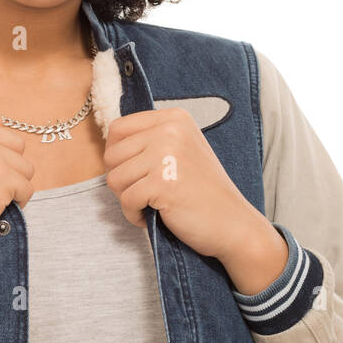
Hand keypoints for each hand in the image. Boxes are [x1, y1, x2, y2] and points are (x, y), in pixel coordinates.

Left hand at [102, 108, 259, 262]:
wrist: (234, 223)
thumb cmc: (203, 191)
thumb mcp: (181, 150)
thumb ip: (151, 140)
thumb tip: (109, 143)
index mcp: (174, 118)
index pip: (118, 128)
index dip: (116, 155)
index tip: (133, 173)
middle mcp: (170, 130)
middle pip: (111, 154)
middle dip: (121, 180)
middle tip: (144, 193)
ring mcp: (166, 155)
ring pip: (114, 178)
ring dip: (127, 198)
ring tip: (151, 204)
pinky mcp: (162, 183)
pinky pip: (126, 200)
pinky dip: (134, 215)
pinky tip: (155, 216)